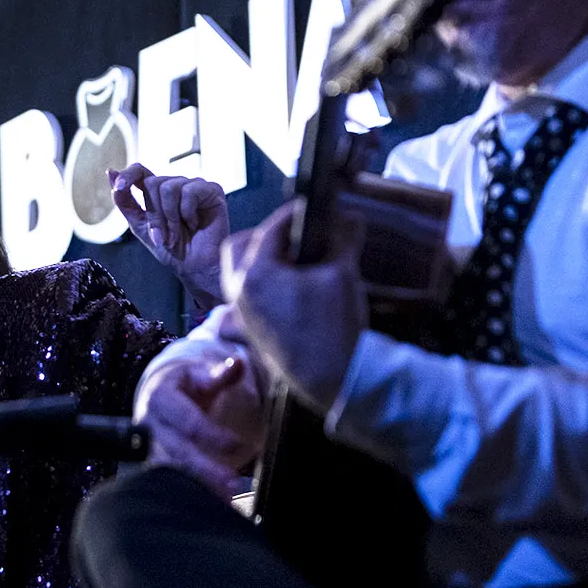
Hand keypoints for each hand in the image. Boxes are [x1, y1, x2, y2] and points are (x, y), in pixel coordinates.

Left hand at [110, 163, 229, 310]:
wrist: (193, 268)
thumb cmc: (171, 249)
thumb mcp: (139, 226)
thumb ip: (126, 201)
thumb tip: (111, 172)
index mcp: (157, 191)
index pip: (140, 170)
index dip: (128, 175)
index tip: (119, 188)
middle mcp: (176, 184)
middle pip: (153, 183)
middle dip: (154, 215)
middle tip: (163, 236)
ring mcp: (194, 185)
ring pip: (169, 187)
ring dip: (170, 218)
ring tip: (178, 233)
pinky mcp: (211, 190)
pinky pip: (190, 191)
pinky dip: (187, 213)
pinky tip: (194, 224)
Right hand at [135, 308, 269, 501]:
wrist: (157, 396)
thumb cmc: (183, 386)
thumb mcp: (199, 376)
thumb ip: (220, 374)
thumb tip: (238, 363)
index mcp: (160, 399)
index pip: (187, 421)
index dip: (213, 435)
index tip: (239, 444)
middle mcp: (150, 426)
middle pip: (177, 452)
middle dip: (204, 470)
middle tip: (232, 485)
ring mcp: (149, 448)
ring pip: (171, 472)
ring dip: (198, 487)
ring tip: (225, 500)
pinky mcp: (155, 464)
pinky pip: (171, 482)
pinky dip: (191, 493)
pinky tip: (212, 504)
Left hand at [230, 200, 366, 411]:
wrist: (333, 379)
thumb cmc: (334, 328)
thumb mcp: (343, 274)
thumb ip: (343, 239)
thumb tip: (349, 217)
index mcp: (255, 274)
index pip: (269, 229)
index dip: (293, 214)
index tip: (311, 208)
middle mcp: (238, 292)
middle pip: (239, 247)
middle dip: (265, 234)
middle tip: (296, 233)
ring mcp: (241, 313)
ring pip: (239, 272)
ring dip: (263, 259)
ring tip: (298, 258)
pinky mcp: (250, 328)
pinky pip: (247, 294)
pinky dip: (264, 282)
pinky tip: (293, 284)